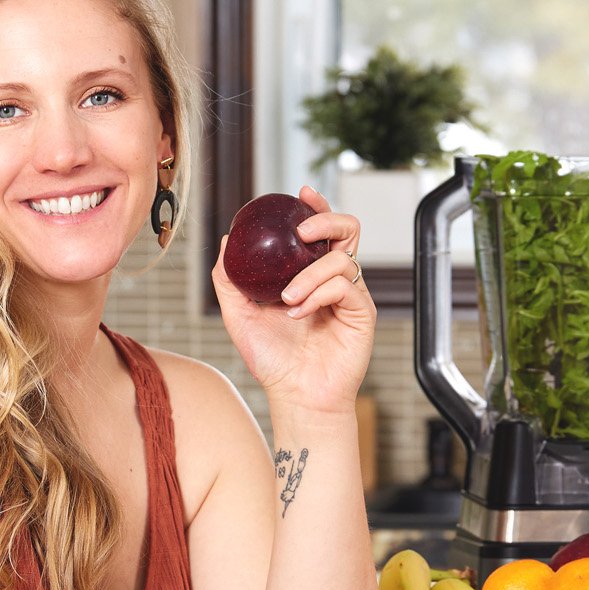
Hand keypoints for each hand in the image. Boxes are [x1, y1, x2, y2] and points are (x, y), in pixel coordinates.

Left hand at [211, 187, 374, 416]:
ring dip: (309, 274)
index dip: (317, 206)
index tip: (301, 193)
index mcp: (310, 274)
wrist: (295, 396)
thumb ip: (229, 279)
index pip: (321, 230)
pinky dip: (318, 294)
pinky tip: (299, 313)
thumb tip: (226, 241)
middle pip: (348, 230)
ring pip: (342, 258)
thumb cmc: (272, 360)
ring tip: (287, 299)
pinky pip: (346, 286)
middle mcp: (334, 280)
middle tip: (301, 232)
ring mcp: (350, 295)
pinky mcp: (362, 312)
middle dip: (326, 220)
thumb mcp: (238, 315)